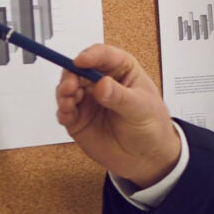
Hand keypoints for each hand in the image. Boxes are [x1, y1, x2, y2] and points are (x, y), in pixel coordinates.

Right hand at [53, 44, 181, 188]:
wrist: (146, 157)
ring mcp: (88, 100)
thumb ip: (120, 97)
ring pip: (68, 88)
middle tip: (71, 85)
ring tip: (69, 101)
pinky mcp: (78, 118)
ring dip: (64, 91)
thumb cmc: (151, 126)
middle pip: (79, 69)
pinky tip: (67, 113)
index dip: (91, 55)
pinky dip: (62, 110)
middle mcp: (101, 82)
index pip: (104, 56)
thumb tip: (102, 84)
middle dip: (71, 74)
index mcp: (122, 70)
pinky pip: (64, 110)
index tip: (81, 61)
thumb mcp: (142, 109)